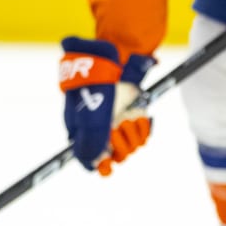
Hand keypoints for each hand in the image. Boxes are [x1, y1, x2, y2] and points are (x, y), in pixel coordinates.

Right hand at [59, 38, 154, 176]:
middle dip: (119, 144)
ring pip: (131, 145)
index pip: (90, 157)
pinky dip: (144, 127)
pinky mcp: (135, 113)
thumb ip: (88, 147)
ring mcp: (118, 120)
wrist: (114, 58)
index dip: (100, 163)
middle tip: (117, 126)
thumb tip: (93, 167)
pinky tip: (141, 117)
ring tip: (129, 116)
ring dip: (132, 133)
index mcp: (81, 130)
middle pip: (114, 154)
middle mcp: (100, 128)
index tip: (107, 166)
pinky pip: (143, 133)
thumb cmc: (96, 89)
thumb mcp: (89, 121)